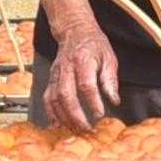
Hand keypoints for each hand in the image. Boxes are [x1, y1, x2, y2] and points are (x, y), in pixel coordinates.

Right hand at [27, 0, 123, 133]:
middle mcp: (66, 67)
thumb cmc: (94, 44)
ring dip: (63, 117)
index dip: (92, 101)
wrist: (74, 30)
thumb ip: (110, 80)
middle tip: (86, 128)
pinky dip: (51, 113)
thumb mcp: (109, 58)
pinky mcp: (50, 79)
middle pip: (66, 94)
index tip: (100, 114)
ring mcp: (56, 74)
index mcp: (83, 60)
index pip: (86, 84)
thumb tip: (114, 100)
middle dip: (75, 115)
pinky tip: (58, 124)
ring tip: (74, 130)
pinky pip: (47, 98)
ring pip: (54, 98)